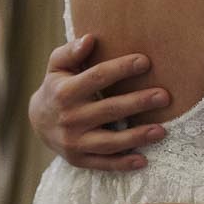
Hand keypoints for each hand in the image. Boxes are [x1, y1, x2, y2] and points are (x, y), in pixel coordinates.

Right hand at [28, 34, 170, 170]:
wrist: (38, 121)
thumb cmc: (56, 86)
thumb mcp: (57, 65)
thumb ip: (71, 51)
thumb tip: (90, 38)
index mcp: (65, 91)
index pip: (97, 77)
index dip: (121, 68)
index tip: (145, 61)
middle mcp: (70, 118)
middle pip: (110, 109)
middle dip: (139, 102)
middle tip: (164, 96)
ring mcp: (74, 142)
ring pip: (110, 142)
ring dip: (137, 137)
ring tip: (162, 130)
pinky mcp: (79, 159)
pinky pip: (104, 163)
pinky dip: (123, 164)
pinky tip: (143, 160)